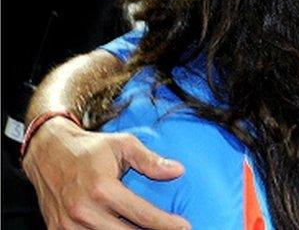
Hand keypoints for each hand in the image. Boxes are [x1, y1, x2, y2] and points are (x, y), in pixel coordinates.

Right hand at [22, 117, 188, 228]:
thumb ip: (150, 160)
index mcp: (102, 188)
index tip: (185, 227)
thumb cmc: (89, 148)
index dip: (166, 224)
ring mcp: (68, 224)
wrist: (47, 152)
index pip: (142, 214)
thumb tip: (177, 170)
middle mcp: (84, 210)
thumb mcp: (123, 144)